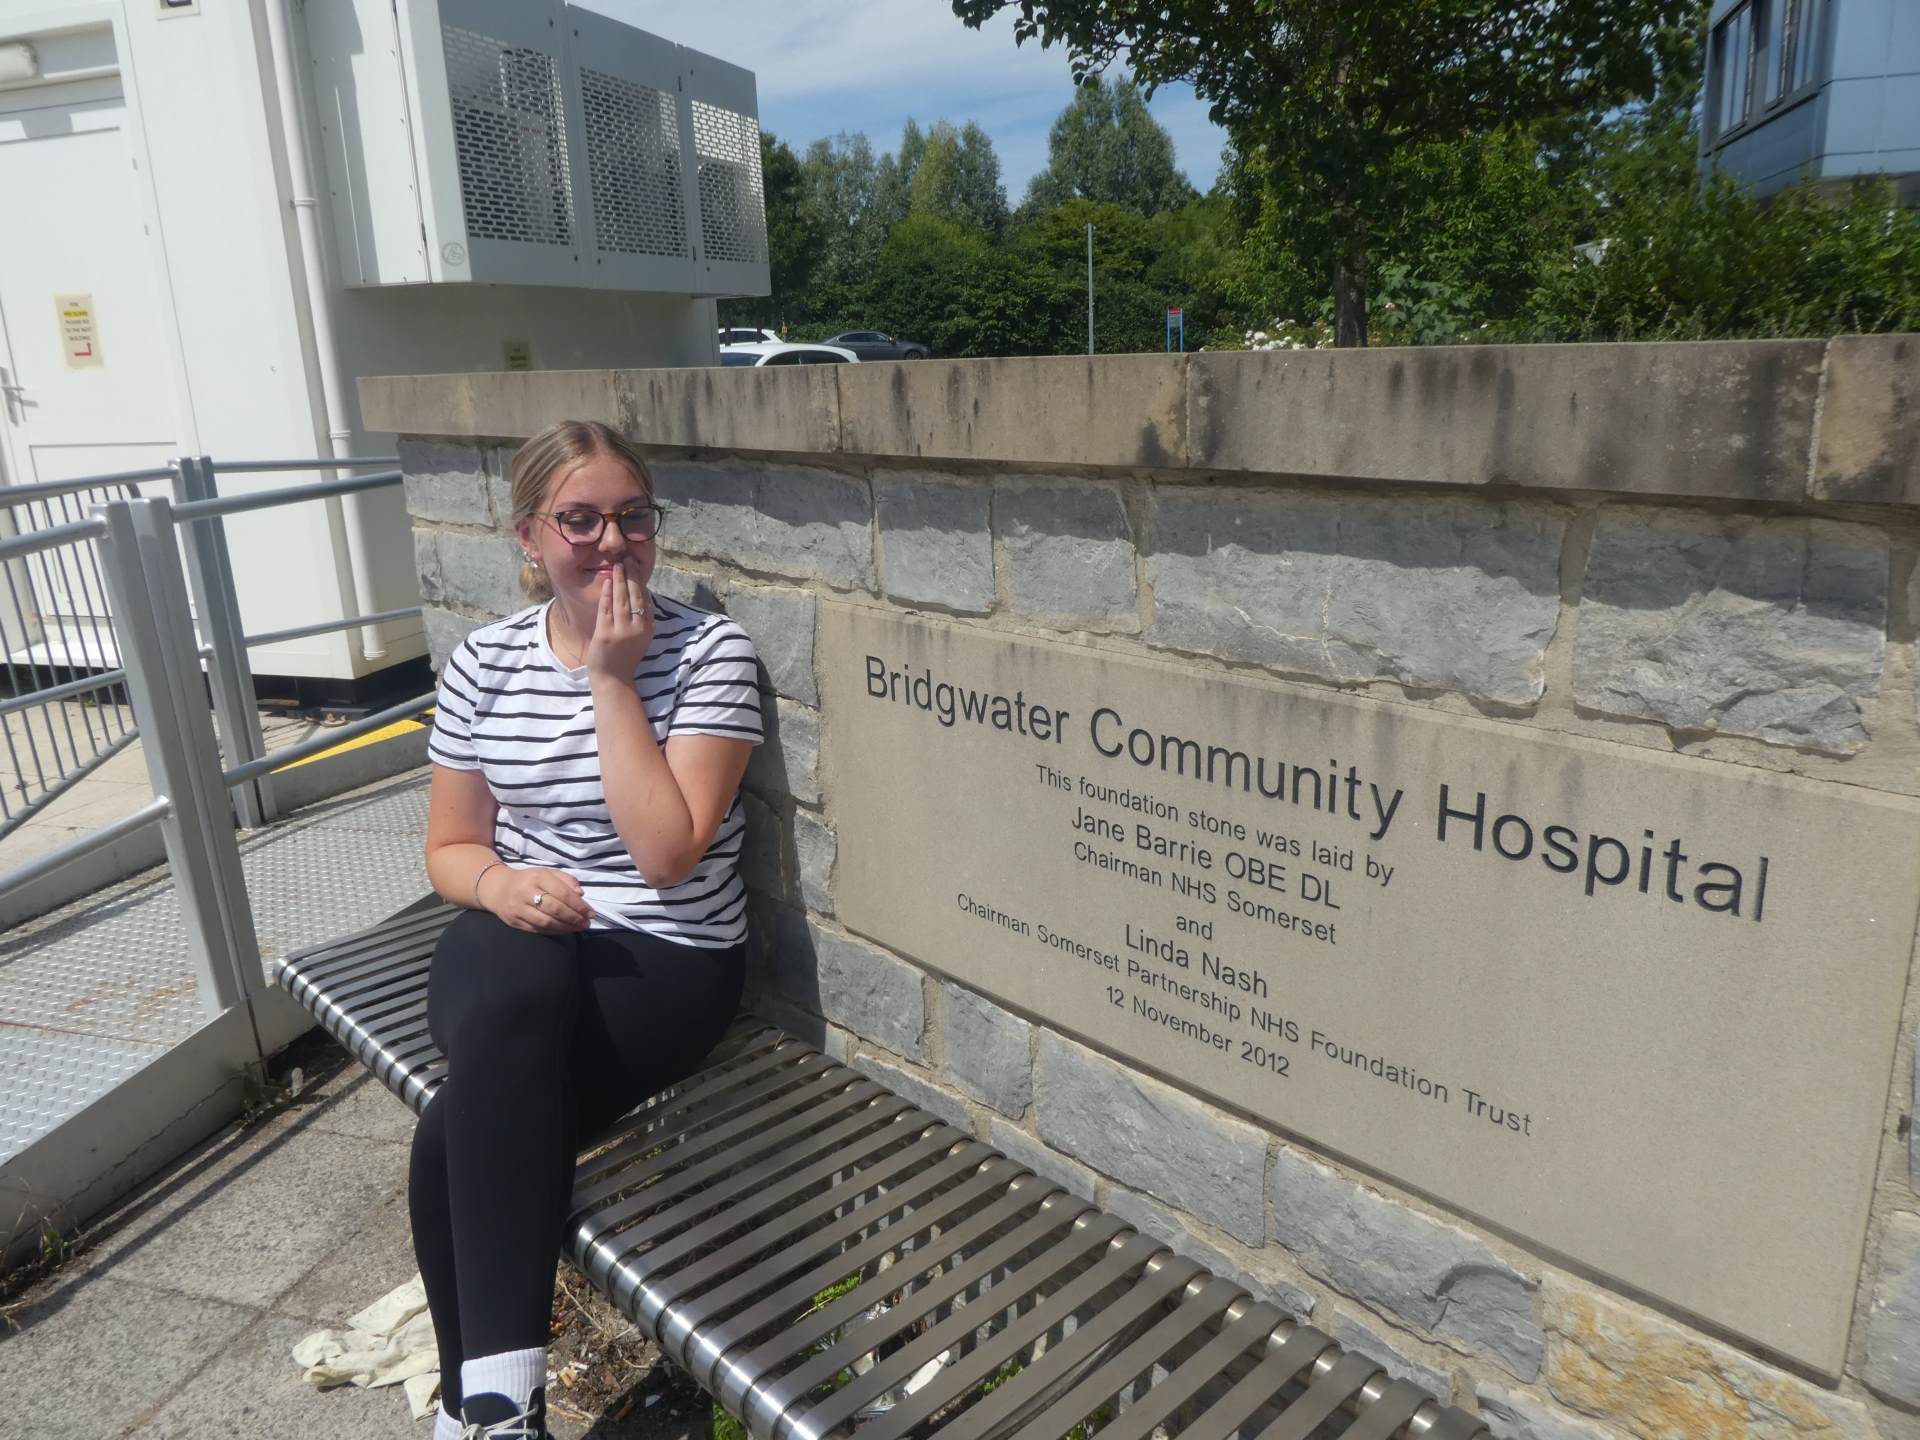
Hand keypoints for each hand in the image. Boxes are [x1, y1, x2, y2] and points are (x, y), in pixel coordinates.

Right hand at [480, 865, 590, 932]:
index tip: (591, 912)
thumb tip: (581, 894)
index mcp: (537, 877)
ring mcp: (518, 908)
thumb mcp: (547, 873)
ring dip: (565, 927)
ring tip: (578, 928)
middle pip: (554, 908)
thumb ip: (565, 880)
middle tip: (586, 923)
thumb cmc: (529, 880)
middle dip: (574, 917)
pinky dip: (554, 932)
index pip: (562, 892)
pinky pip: (537, 930)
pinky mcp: (514, 922)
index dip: (578, 904)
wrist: (498, 888)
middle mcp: (526, 892)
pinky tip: (564, 930)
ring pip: (546, 922)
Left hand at [586, 556, 653, 681]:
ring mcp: (621, 631)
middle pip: (635, 596)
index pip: (646, 600)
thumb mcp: (640, 638)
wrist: (613, 679)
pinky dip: (607, 594)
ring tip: (618, 565)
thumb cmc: (625, 657)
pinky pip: (606, 609)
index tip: (637, 566)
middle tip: (628, 558)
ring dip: (619, 580)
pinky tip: (608, 582)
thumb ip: (641, 619)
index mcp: (648, 629)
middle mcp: (637, 629)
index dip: (641, 581)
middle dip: (632, 575)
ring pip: (621, 600)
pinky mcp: (605, 634)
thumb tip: (640, 595)